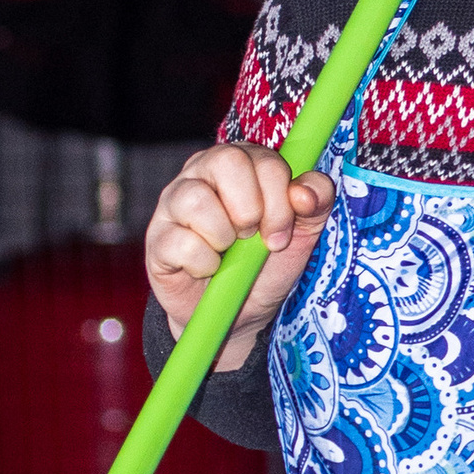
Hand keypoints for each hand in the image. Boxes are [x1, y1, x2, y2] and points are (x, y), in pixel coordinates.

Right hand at [144, 144, 335, 369]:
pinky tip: (207, 269)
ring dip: (224, 237)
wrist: (238, 315)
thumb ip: (316, 202)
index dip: (279, 199)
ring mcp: (174, 201)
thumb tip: (304, 192)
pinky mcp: (157, 237)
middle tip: (252, 239)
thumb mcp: (303, 235)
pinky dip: (203, 265)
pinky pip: (181, 243)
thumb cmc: (266, 265)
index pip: (264, 159)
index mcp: (242, 164)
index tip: (281, 234)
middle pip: (227, 160)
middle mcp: (204, 172)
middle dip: (251, 210)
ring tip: (226, 253)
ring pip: (197, 200)